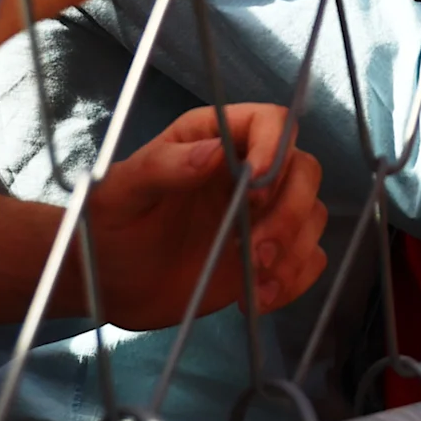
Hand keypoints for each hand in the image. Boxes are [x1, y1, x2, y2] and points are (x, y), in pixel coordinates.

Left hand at [77, 102, 331, 327]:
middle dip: (290, 213)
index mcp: (215, 138)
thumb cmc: (107, 228)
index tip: (256, 191)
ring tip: (254, 283)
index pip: (272, 122)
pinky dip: (295, 280)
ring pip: (312, 215)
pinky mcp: (269, 256)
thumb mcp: (120, 193)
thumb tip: (214, 153)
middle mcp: (248, 170)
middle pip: (304, 171)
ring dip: (294, 251)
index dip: (277, 149)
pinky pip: (308, 259)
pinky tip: (257, 298)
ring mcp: (262, 215)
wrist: (108, 285)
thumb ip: (163, 167)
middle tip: (256, 252)